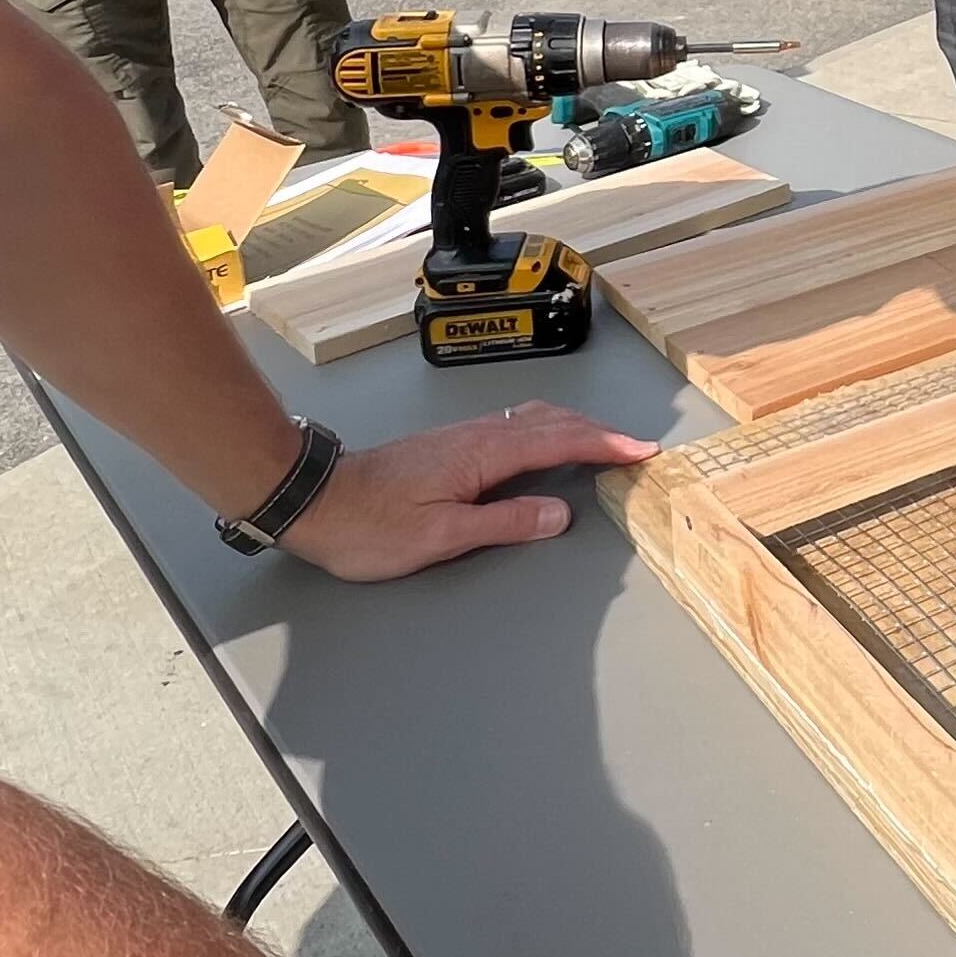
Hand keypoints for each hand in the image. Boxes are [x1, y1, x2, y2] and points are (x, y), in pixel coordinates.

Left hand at [277, 402, 653, 579]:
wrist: (313, 501)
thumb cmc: (369, 526)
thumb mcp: (441, 536)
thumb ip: (504, 522)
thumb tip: (559, 514)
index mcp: (482, 455)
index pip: (558, 443)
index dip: (604, 445)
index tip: (642, 450)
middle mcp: (475, 437)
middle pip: (550, 422)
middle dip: (597, 431)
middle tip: (635, 444)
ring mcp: (460, 438)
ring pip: (530, 420)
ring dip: (572, 427)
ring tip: (601, 441)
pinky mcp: (447, 447)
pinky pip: (512, 428)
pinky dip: (544, 431)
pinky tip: (544, 443)